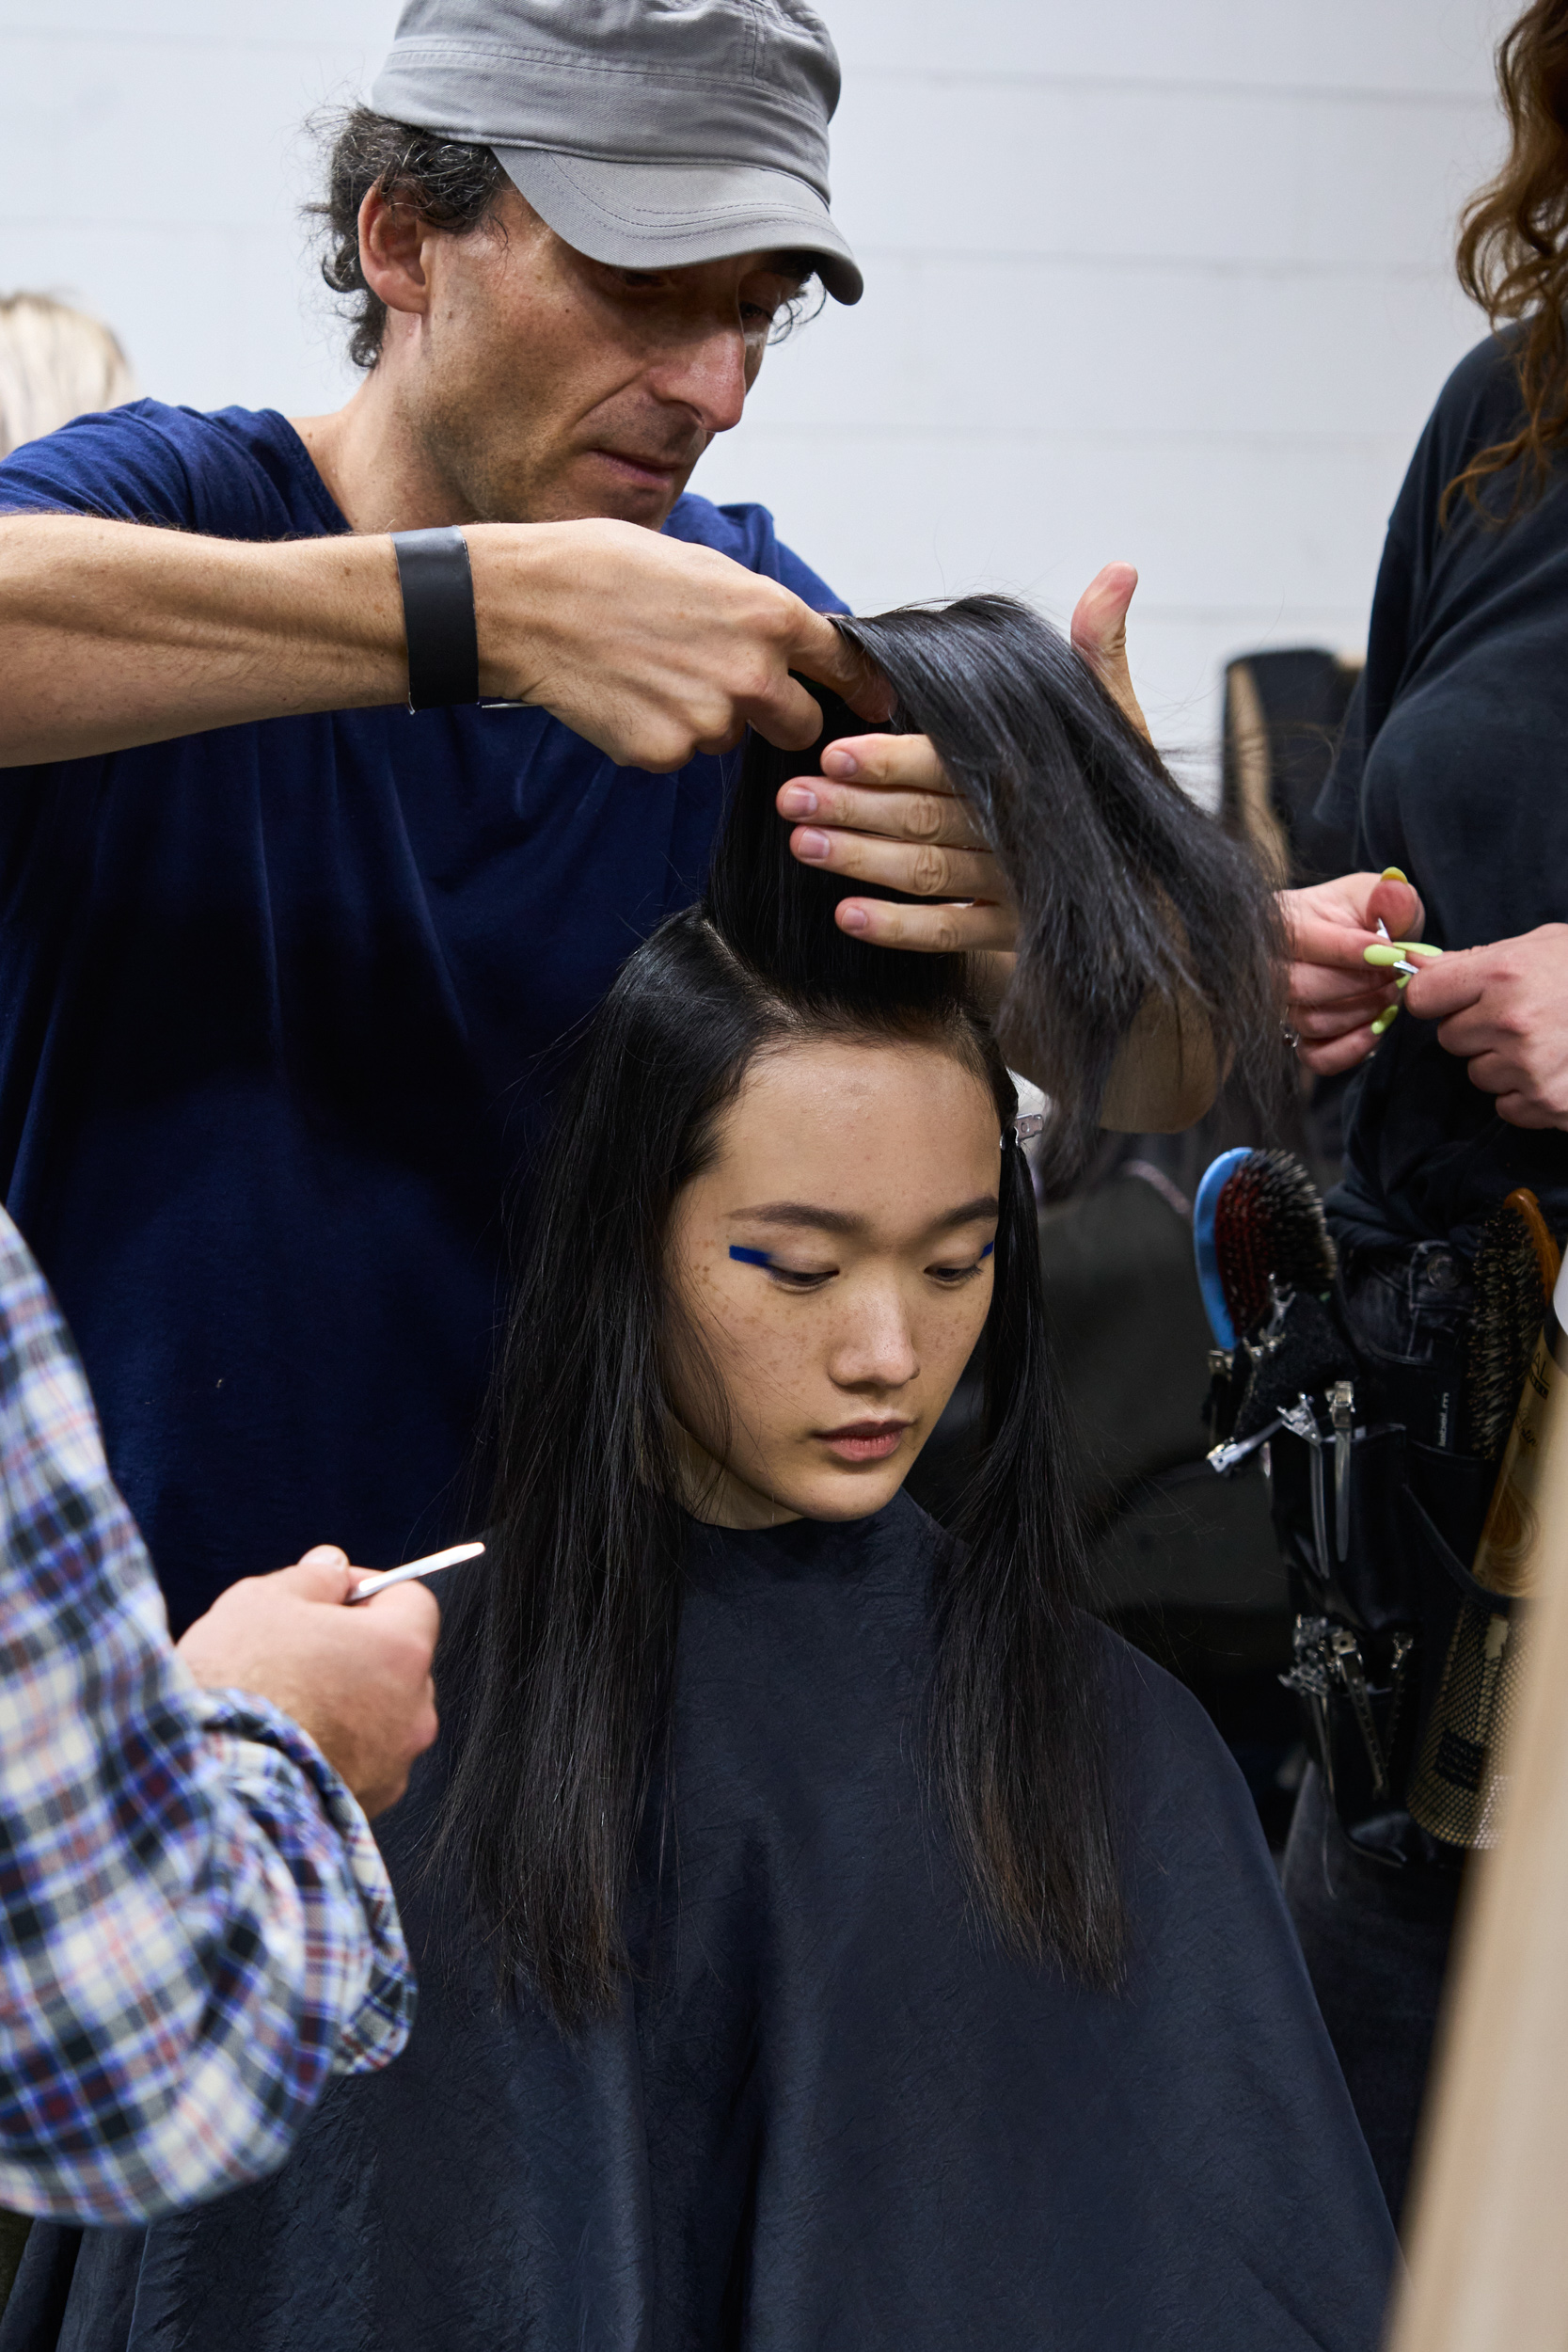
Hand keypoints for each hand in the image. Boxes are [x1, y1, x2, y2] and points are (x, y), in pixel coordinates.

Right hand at [176, 1545, 439, 1817]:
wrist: (211, 1784)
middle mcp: (415, 1710)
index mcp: (401, 1650)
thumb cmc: (238, 1683)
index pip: (412, 1600)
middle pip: (399, 1662)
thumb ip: (312, 1578)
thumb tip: (333, 1568)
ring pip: (380, 1715)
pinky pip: (360, 1762)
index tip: (328, 1595)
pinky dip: (334, 1749)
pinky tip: (286, 1744)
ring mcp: (394, 1765)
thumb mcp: (264, 1601)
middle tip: (299, 1649)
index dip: (368, 1590)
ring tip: (286, 1703)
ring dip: (347, 1703)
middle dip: (358, 1650)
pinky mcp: (367, 1805)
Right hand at [469, 519, 889, 772]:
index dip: (862, 687)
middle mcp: (752, 675)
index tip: (875, 703)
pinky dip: (659, 732)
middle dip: (780, 715)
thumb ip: (755, 610)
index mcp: (769, 617)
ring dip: (706, 717)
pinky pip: (680, 753)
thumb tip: (793, 640)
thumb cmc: (607, 568)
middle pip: (801, 726)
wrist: (527, 605)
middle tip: (729, 687)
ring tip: (651, 670)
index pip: (845, 665)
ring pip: (731, 738)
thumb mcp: (701, 566)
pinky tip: (624, 694)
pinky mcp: (664, 754)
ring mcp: (708, 722)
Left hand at [778, 561, 1146, 952]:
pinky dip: (900, 928)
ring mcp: (1017, 887)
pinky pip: (952, 934)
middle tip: (790, 798)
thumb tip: (1119, 569)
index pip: (952, 762)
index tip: (833, 754)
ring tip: (802, 844)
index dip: (892, 760)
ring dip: (862, 861)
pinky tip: (846, 917)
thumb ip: (1098, 649)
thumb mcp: (1116, 715)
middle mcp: (1022, 831)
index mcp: (1035, 771)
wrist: (1159, 888)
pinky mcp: (1013, 933)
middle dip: (854, 808)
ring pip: (928, 874)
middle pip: (926, 818)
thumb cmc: (1118, 788)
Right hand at [1282, 869, 1426, 1074]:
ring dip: (1361, 1013)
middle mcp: (1269, 964)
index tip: (1392, 954)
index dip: (1349, 951)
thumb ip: (1392, 896)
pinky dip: (1351, 1049)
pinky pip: (1315, 1057)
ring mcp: (1280, 1006)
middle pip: (1297, 986)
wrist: (1369, 948)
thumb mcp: (1382, 896)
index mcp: (1282, 919)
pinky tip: (1375, 1028)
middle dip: (1359, 985)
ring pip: (1310, 1022)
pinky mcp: (1296, 1039)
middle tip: (1395, 976)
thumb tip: (1393, 889)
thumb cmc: (1368, 917)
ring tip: (1389, 995)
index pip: (1301, 939)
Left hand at [1404, 923, 1567, 1126]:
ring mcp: (1530, 1067)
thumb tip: (1414, 965)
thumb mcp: (1539, 945)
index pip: (1422, 996)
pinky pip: (1507, 1106)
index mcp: (1503, 973)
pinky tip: (1559, 1068)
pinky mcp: (1549, 1103)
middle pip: (1449, 1038)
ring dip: (1503, 1063)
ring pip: (1478, 1074)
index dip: (1437, 997)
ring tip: (1548, 1041)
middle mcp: (1511, 1021)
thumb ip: (1476, 959)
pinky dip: (1527, 1094)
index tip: (1454, 997)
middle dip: (1476, 1029)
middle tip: (1521, 1016)